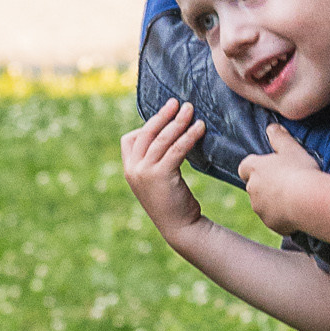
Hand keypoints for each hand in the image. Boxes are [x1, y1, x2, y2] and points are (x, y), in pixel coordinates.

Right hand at [120, 98, 208, 236]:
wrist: (180, 228)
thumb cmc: (173, 203)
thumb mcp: (157, 180)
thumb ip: (156, 161)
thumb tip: (170, 135)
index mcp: (129, 170)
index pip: (130, 139)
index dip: (146, 126)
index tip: (164, 116)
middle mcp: (133, 169)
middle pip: (146, 134)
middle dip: (162, 115)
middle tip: (177, 102)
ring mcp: (144, 172)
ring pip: (162, 139)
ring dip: (178, 121)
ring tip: (191, 109)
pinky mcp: (160, 175)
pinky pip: (176, 149)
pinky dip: (189, 136)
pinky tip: (200, 127)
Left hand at [240, 123, 327, 236]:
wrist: (308, 201)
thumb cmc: (300, 170)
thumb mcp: (292, 148)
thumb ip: (279, 137)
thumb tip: (271, 127)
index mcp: (254, 169)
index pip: (245, 167)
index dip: (256, 168)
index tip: (269, 168)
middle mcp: (252, 189)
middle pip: (255, 186)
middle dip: (267, 186)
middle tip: (287, 182)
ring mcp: (260, 208)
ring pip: (264, 204)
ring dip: (274, 202)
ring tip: (295, 197)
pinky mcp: (271, 223)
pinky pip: (275, 220)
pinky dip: (283, 217)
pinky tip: (298, 211)